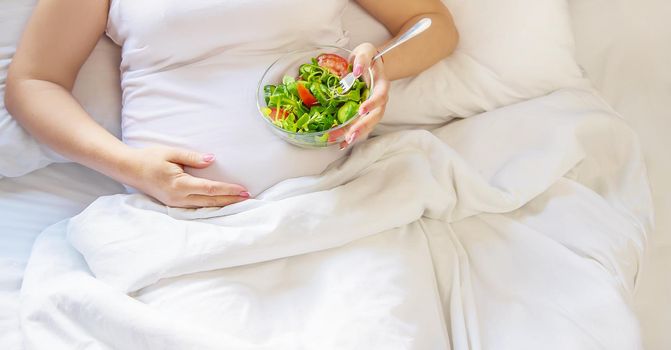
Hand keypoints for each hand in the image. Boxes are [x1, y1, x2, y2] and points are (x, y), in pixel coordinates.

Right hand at [123, 146, 249, 207]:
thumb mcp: (171, 153)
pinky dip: (210, 205)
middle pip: (210, 201)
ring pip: (204, 206)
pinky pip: (196, 207)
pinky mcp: (173, 204)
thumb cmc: (149, 158)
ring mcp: (175, 203)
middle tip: (248, 198)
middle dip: (230, 200)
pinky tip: (220, 204)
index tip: (243, 190)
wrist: (128, 169)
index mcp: (179, 185)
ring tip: (238, 202)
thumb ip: (192, 157)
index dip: (228, 190)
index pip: (210, 189)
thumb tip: (212, 160)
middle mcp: (178, 198)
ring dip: (222, 204)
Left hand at [340, 43, 390, 149]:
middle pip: (375, 116)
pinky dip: (350, 135)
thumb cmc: (368, 57)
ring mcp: (372, 109)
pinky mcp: (363, 113)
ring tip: (344, 142)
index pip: (380, 97)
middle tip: (351, 135)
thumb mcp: (366, 51)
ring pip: (368, 124)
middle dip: (363, 127)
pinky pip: (359, 125)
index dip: (372, 104)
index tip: (362, 109)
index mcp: (382, 85)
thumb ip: (362, 59)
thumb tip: (356, 71)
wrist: (369, 63)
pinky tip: (340, 143)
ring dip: (356, 134)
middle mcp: (379, 100)